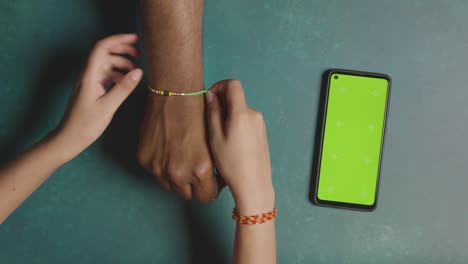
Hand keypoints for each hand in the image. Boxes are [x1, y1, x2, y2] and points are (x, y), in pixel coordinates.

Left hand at [58, 34, 142, 158]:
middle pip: (105, 53)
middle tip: (139, 54)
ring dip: (122, 63)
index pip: (102, 48)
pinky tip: (127, 81)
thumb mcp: (108, 106)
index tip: (135, 39)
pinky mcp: (93, 90)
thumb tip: (139, 71)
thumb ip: (123, 88)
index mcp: (90, 75)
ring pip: (107, 64)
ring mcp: (90, 82)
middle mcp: (89, 75)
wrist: (69, 138)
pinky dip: (118, 74)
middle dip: (122, 49)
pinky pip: (107, 76)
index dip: (118, 40)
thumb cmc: (85, 125)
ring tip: (136, 70)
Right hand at [138, 95, 216, 202]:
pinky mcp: (144, 160)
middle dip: (193, 186)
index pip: (206, 197)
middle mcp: (178, 173)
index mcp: (200, 169)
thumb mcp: (214, 143)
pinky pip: (155, 173)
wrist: (175, 94)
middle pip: (187, 195)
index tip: (210, 183)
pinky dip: (162, 167)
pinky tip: (169, 152)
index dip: (210, 189)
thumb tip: (211, 180)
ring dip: (177, 179)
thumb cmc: (199, 113)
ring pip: (170, 186)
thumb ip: (211, 166)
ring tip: (182, 161)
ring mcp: (158, 168)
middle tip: (196, 173)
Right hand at [205, 80, 273, 214]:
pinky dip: (236, 125)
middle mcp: (254, 114)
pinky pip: (246, 121)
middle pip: (235, 99)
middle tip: (210, 123)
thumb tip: (211, 95)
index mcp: (242, 113)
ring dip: (228, 116)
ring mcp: (260, 124)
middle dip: (221, 105)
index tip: (210, 99)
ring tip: (219, 137)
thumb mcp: (215, 137)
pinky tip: (230, 143)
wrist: (253, 184)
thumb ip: (212, 112)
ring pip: (240, 111)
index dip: (219, 86)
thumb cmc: (232, 164)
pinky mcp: (262, 133)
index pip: (233, 84)